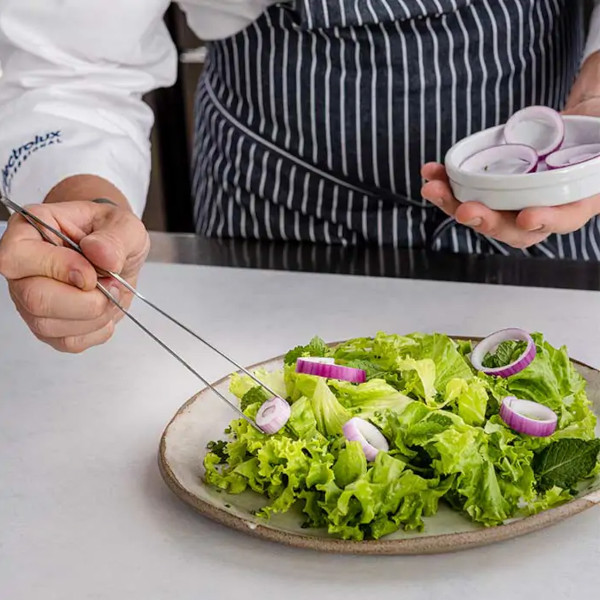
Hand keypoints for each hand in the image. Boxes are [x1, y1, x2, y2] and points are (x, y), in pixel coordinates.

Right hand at [0, 198, 148, 351]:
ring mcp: (31, 301)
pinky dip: (98, 330)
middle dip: (84, 300)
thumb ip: (115, 237)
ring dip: (94, 315)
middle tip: (111, 285)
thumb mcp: (124, 225)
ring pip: (49, 325)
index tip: (92, 273)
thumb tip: (99, 252)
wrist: (119, 256)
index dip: (57, 268)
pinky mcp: (50, 327)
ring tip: (112, 293)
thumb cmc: (110, 235)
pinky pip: (68, 342)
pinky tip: (106, 310)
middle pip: (34, 299)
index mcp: (30, 232)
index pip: (17, 256)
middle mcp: (23, 270)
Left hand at [421, 52, 599, 248]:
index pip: (563, 220)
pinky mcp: (493, 190)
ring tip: (433, 188)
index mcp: (577, 202)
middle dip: (485, 220)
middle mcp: (543, 210)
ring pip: (482, 213)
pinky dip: (447, 184)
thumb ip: (599, 150)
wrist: (583, 127)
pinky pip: (468, 193)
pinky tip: (431, 172)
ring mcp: (515, 202)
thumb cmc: (596, 139)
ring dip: (453, 203)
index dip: (544, 221)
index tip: (526, 217)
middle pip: (511, 227)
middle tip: (465, 211)